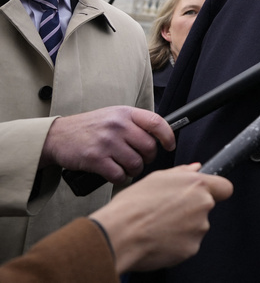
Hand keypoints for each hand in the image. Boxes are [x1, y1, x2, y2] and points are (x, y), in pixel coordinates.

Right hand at [40, 106, 175, 183]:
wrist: (57, 136)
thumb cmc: (90, 128)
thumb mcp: (113, 116)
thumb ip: (134, 123)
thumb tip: (161, 136)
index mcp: (125, 113)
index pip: (157, 122)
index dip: (168, 136)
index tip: (170, 146)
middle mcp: (118, 125)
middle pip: (149, 147)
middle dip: (148, 158)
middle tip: (140, 160)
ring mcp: (107, 142)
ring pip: (136, 163)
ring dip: (134, 171)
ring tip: (127, 168)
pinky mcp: (95, 158)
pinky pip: (119, 175)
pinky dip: (121, 179)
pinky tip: (117, 175)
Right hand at [89, 163, 232, 272]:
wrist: (119, 234)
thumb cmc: (132, 206)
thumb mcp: (155, 178)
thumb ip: (182, 172)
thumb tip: (196, 168)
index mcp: (196, 185)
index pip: (225, 187)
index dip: (216, 190)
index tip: (208, 193)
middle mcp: (203, 206)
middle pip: (206, 207)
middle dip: (192, 209)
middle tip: (167, 211)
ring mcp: (199, 229)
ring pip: (197, 226)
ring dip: (184, 227)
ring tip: (159, 225)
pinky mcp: (191, 248)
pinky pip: (188, 243)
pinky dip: (177, 243)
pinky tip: (159, 238)